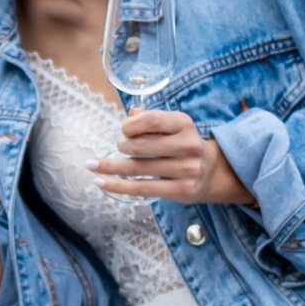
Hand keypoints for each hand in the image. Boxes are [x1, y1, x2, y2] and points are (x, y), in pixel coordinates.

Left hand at [94, 109, 254, 207]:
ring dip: (110, 166)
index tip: (124, 129)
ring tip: (93, 164)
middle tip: (119, 146)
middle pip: (142, 146)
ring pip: (138, 168)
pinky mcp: (180, 190)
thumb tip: (130, 115)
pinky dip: (117, 185)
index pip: (153, 120)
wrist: (212, 172)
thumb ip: (151, 119)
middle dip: (122, 145)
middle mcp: (188, 146)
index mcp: (185, 125)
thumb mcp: (173, 127)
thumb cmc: (183, 145)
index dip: (131, 125)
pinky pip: (141, 188)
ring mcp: (186, 170)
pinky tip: (100, 181)